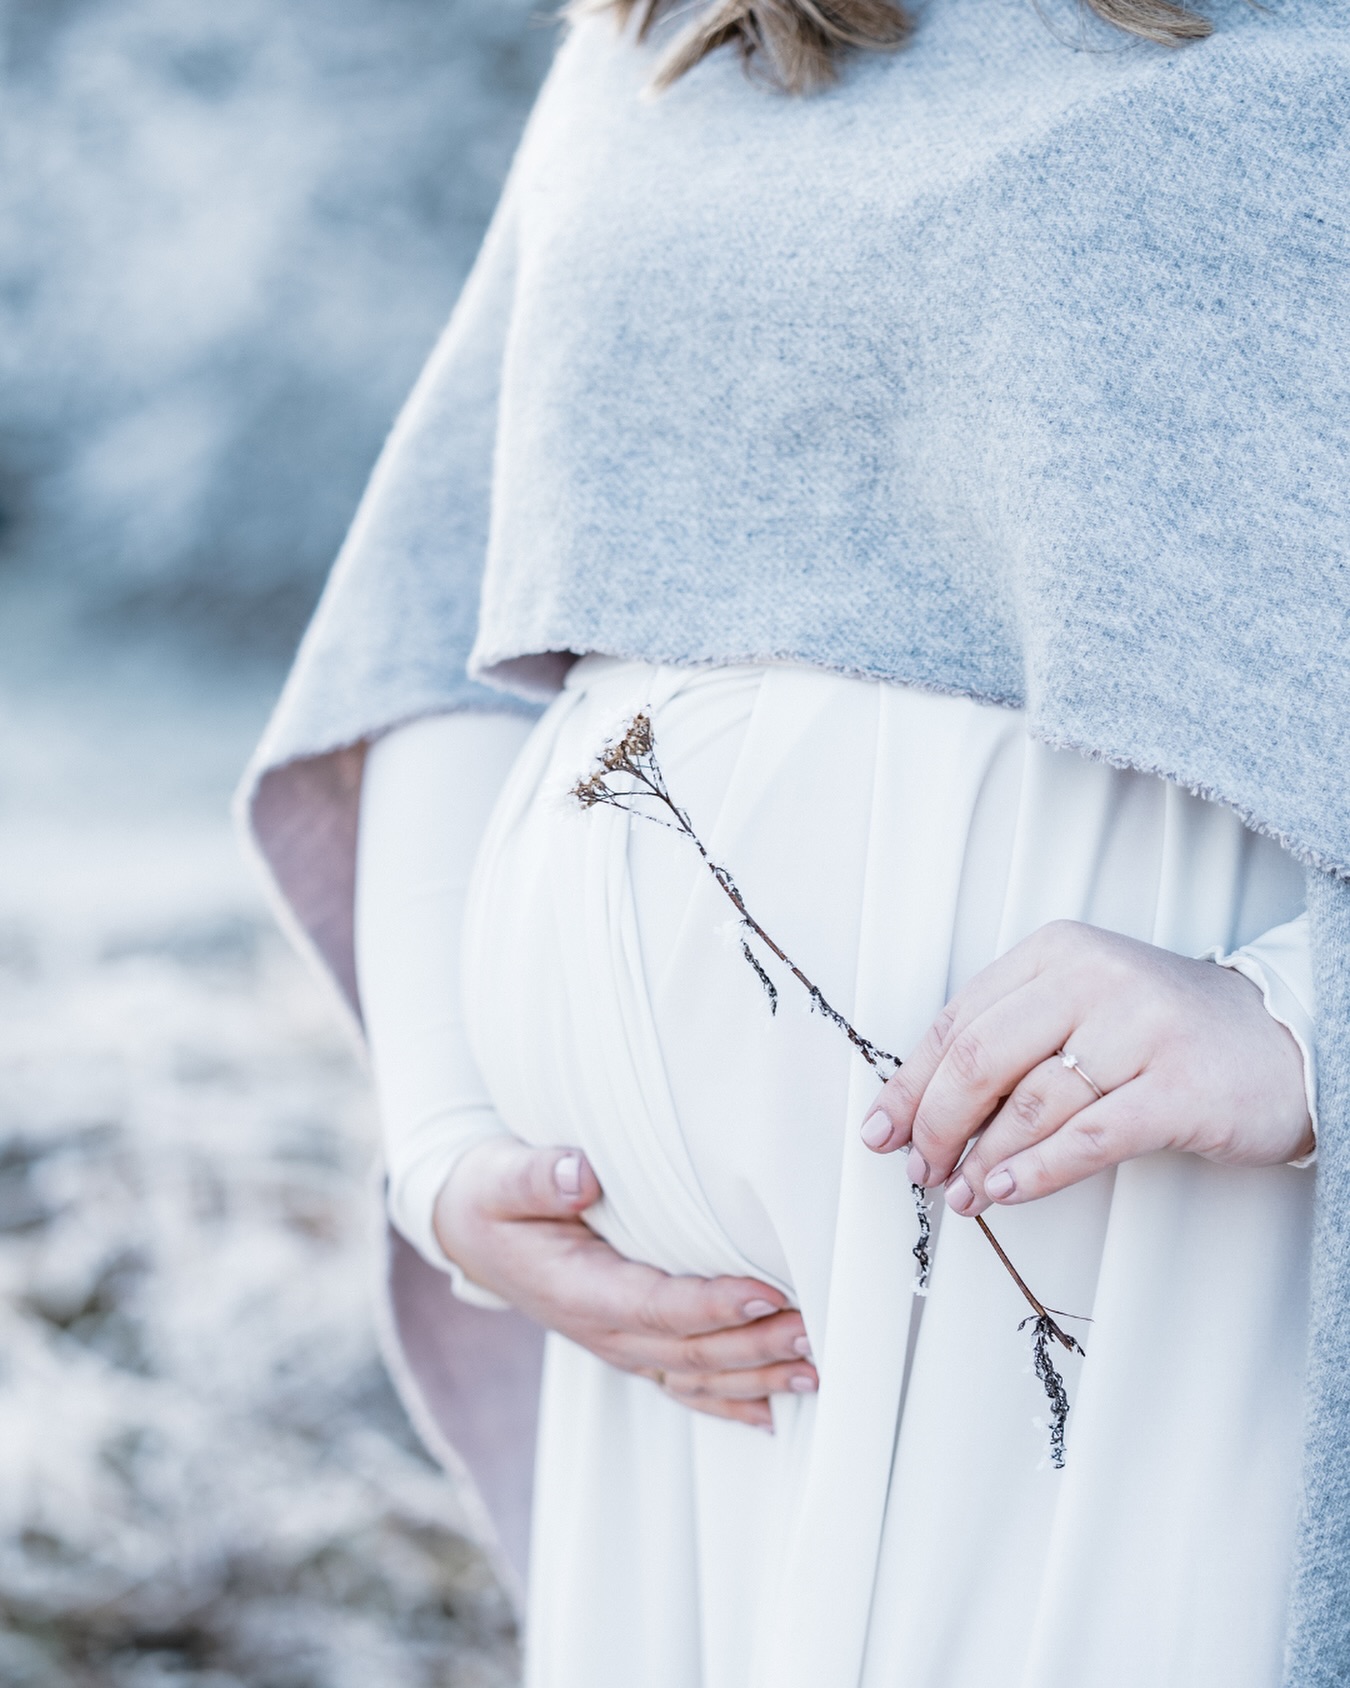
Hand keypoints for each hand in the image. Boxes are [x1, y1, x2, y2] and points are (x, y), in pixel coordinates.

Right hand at [433, 1135, 816, 1428]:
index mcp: (574, 1289)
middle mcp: (601, 1330)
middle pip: (689, 1349)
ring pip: (696, 1374)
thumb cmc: (491, 1196)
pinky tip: (774, 1410)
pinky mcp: (629, 1344)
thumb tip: (580, 1175)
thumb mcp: (499, 1176)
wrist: (470, 1230)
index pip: (654, 1304)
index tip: (766, 1293)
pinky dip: (729, 1401)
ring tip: (815, 1368)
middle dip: (755, 1345)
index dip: (711, 1305)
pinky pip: (684, 1385)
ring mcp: (617, 1344)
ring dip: (756, 1376)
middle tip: (816, 1330)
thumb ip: (537, 1177)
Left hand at [860, 919, 1312, 1216]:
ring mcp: (1140, 1030)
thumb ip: (1009, 1042)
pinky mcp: (1177, 1089)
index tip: (884, 1129)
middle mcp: (1094, 979)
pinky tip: (1007, 1193)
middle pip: (979, 1059)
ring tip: (962, 1194)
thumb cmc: (1166, 1033)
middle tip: (922, 1168)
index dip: (912, 1083)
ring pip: (1028, 1104)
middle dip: (936, 1124)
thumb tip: (921, 1110)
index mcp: (1057, 952)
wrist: (1283, 1041)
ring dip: (982, 1160)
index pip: (957, 1020)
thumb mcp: (1082, 1008)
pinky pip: (1088, 1138)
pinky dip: (1037, 1171)